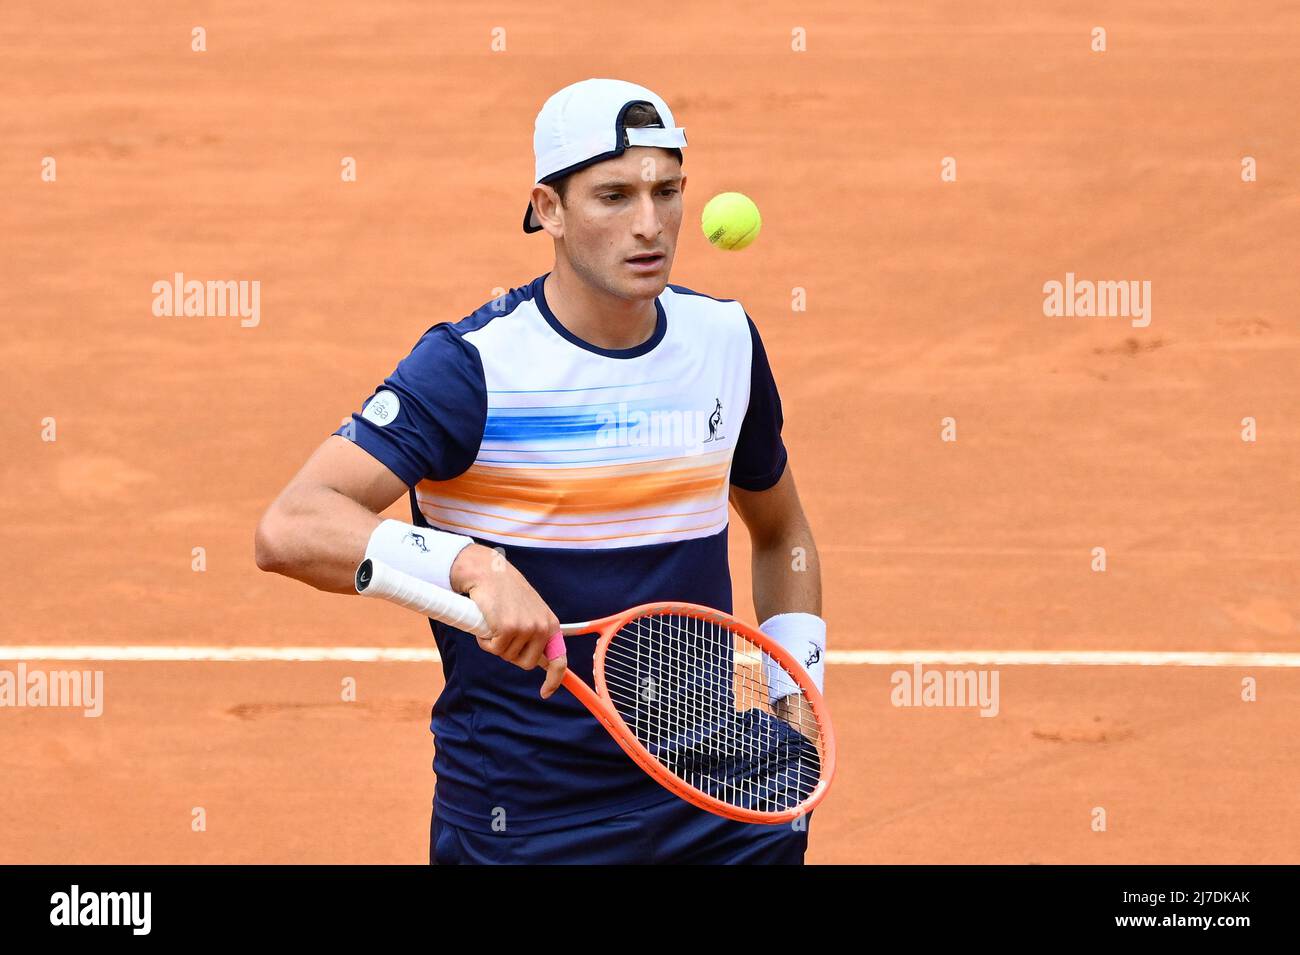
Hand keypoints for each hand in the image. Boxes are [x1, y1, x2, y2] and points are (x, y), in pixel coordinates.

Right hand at [451, 545, 565, 698]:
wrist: (489, 571)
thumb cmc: (505, 591)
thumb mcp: (529, 611)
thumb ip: (535, 633)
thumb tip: (539, 662)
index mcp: (550, 624)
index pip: (559, 660)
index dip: (554, 680)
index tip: (545, 693)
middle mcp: (542, 627)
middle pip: (527, 664)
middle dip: (511, 654)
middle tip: (502, 633)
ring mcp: (526, 628)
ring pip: (507, 656)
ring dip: (495, 643)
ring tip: (494, 621)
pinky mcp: (508, 628)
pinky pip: (493, 649)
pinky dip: (485, 640)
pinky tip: (486, 621)